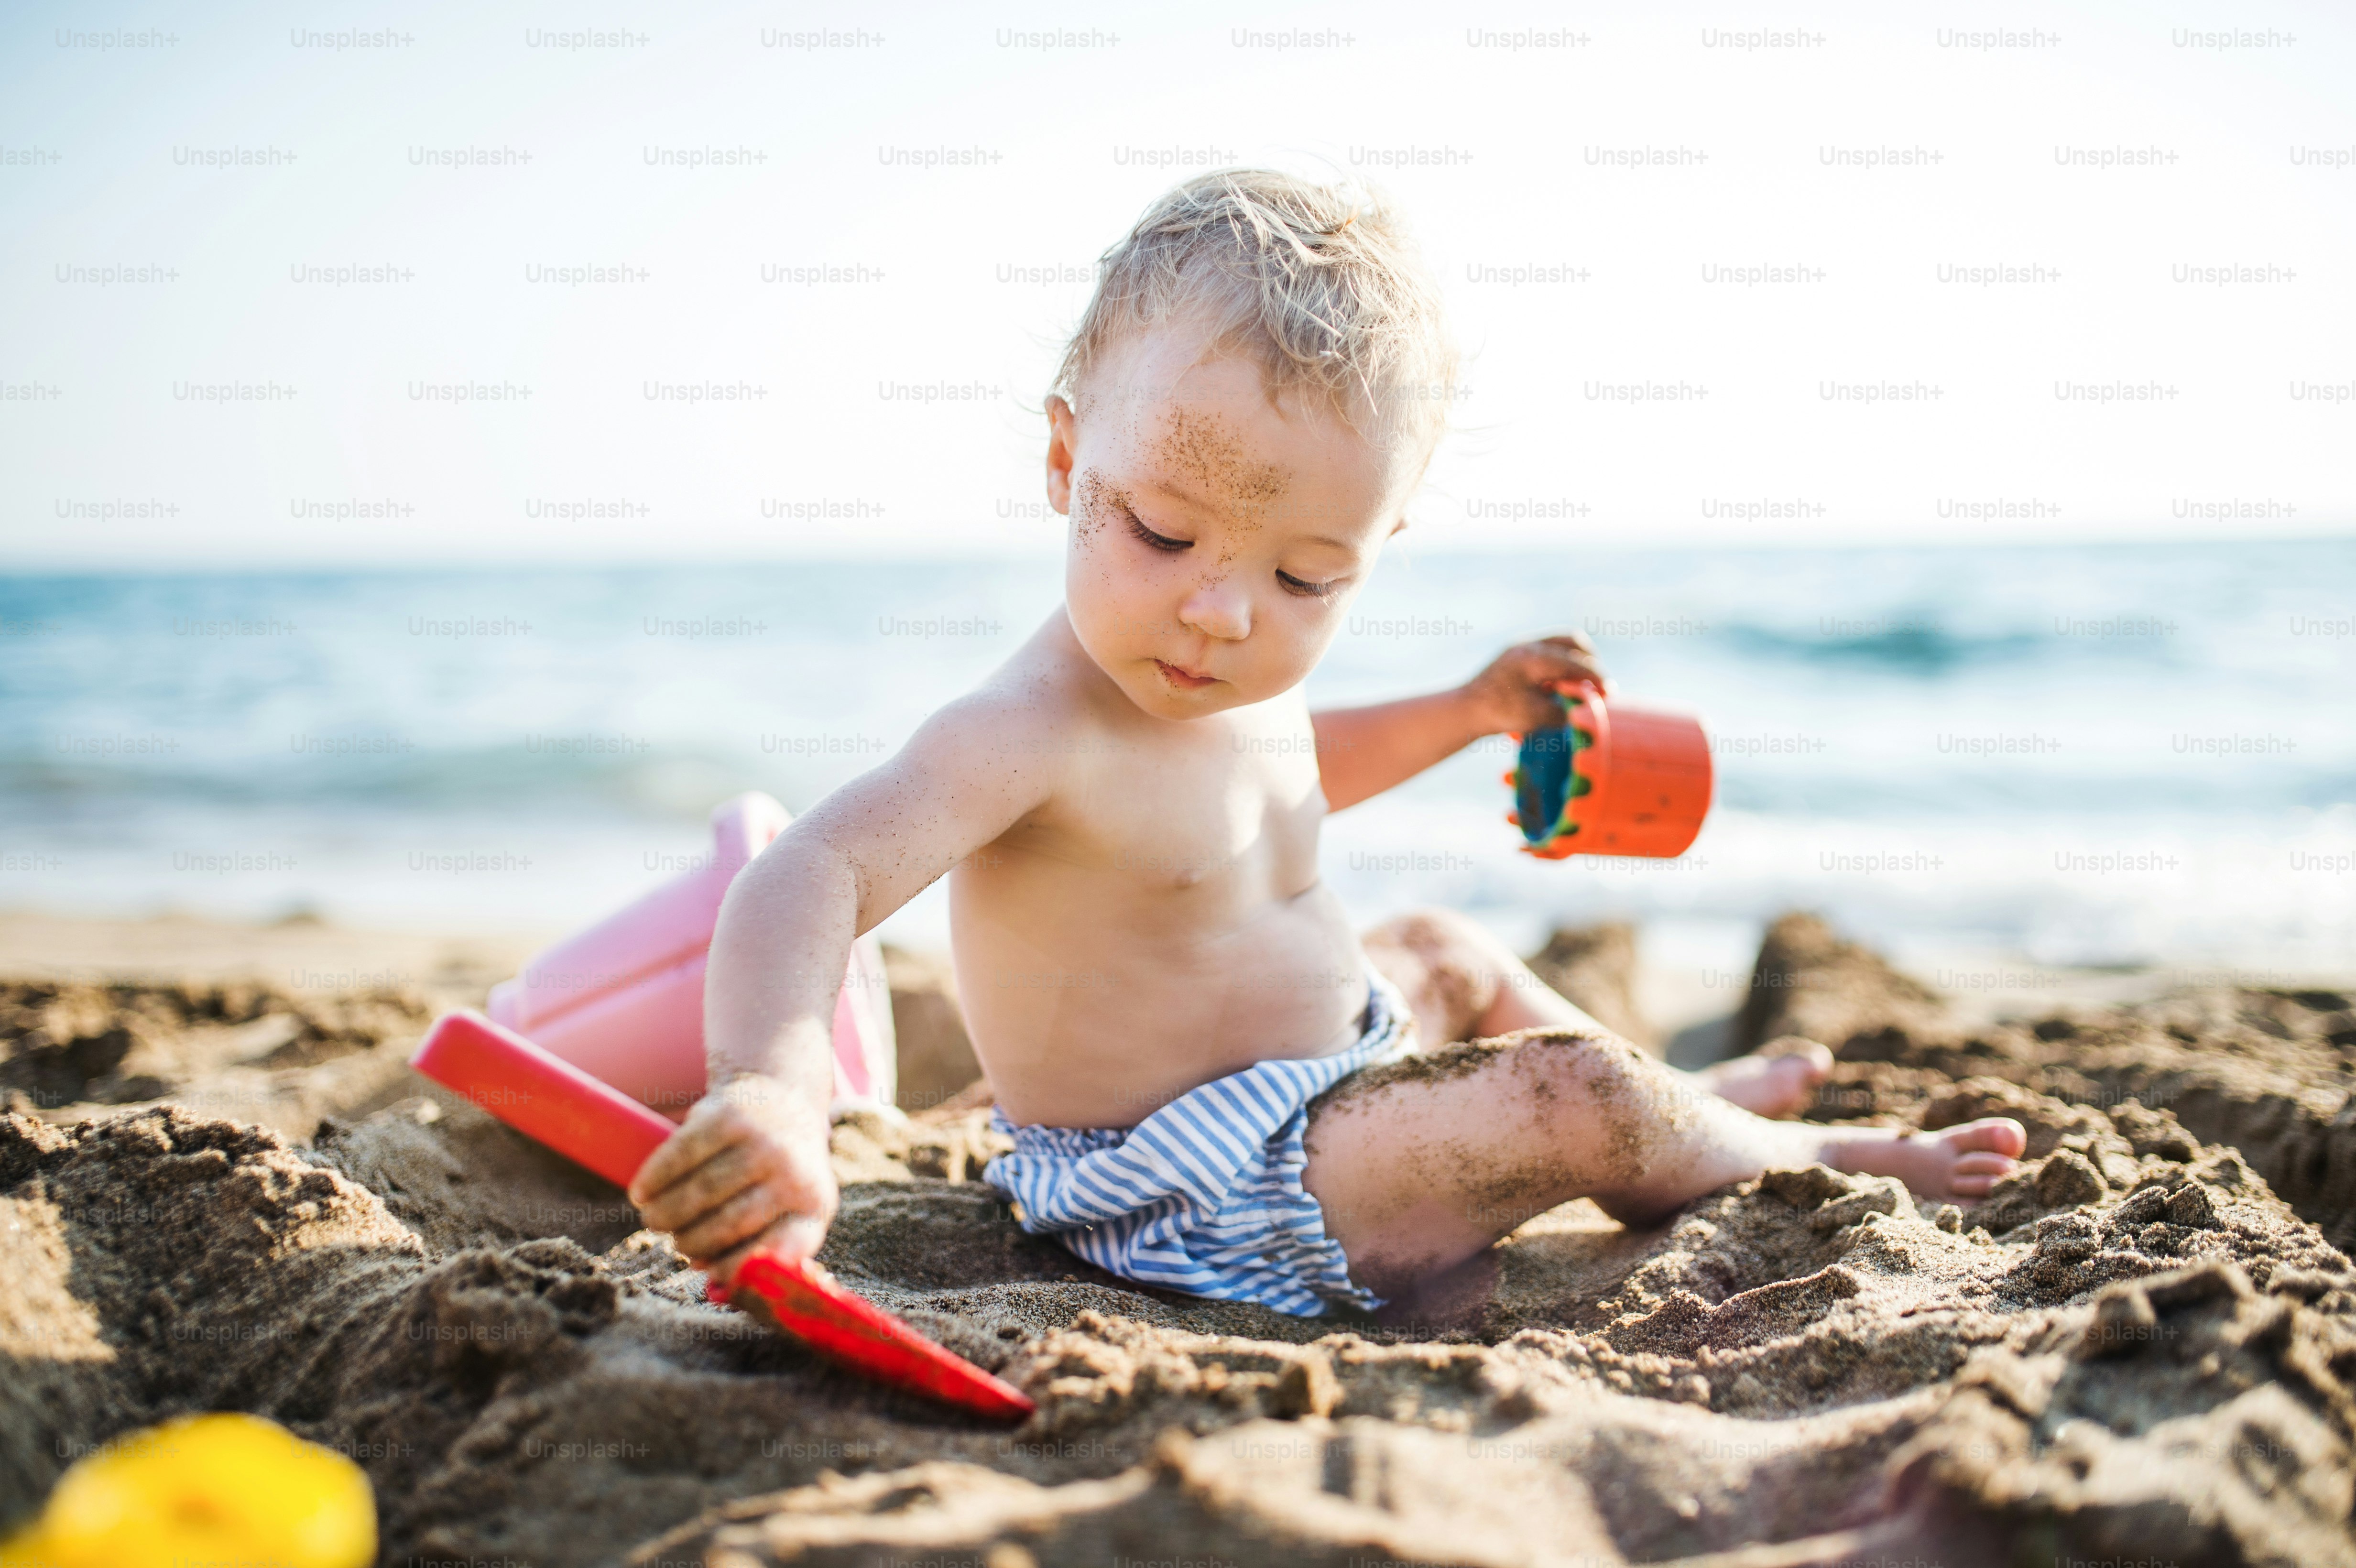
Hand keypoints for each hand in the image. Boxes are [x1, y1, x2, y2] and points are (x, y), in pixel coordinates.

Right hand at [627, 1071, 836, 1285]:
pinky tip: (641, 1193)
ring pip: (700, 1192)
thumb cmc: (777, 1174)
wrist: (783, 1100)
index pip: (783, 1250)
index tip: (711, 1277)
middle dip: (691, 1242)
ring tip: (654, 1220)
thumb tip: (716, 1291)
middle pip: (728, 1224)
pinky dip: (655, 1179)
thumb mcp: (785, 1210)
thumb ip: (754, 1251)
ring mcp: (763, 1141)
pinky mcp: (730, 1115)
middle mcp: (794, 1172)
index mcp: (813, 1205)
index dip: (743, 1271)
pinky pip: (681, 1155)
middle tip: (675, 1242)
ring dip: (667, 1214)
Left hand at [1459, 633, 1611, 734]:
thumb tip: (1586, 708)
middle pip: (1572, 641)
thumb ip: (1564, 710)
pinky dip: (1562, 660)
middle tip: (1598, 683)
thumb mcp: (1535, 717)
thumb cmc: (1498, 714)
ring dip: (1576, 658)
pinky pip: (1548, 648)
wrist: (1465, 709)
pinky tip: (1562, 681)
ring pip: (1561, 641)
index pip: (1577, 663)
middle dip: (1590, 660)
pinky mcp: (1517, 652)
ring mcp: (1522, 646)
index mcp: (1535, 658)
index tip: (1609, 693)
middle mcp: (1529, 645)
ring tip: (1583, 681)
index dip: (1597, 678)